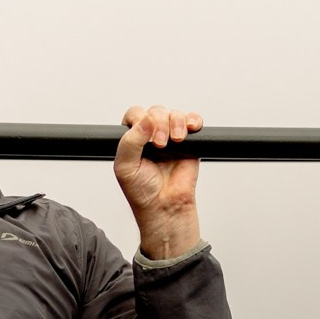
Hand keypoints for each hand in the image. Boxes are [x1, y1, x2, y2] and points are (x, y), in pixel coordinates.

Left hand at [114, 103, 202, 258]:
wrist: (165, 207)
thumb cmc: (143, 192)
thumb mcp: (126, 167)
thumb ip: (130, 142)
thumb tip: (145, 119)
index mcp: (132, 139)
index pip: (135, 115)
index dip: (141, 119)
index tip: (146, 135)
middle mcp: (150, 136)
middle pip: (156, 112)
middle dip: (160, 123)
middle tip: (160, 144)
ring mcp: (170, 138)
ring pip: (174, 114)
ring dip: (176, 122)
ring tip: (176, 141)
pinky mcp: (189, 142)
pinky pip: (192, 121)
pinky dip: (193, 120)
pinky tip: (191, 129)